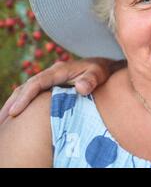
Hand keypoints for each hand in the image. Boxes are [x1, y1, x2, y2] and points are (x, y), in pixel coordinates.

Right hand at [0, 58, 123, 123]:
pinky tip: (18, 115)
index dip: (25, 97)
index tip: (15, 112)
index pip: (37, 83)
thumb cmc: (101, 71)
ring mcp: (50, 79)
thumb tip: (80, 88)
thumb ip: (91, 80)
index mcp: (59, 70)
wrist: (104, 66)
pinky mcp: (51, 85)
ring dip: (15, 103)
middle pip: (27, 87)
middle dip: (14, 103)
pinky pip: (34, 93)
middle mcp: (51, 74)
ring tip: (4, 120)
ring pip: (27, 90)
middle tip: (3, 120)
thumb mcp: (99, 73)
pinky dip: (23, 102)